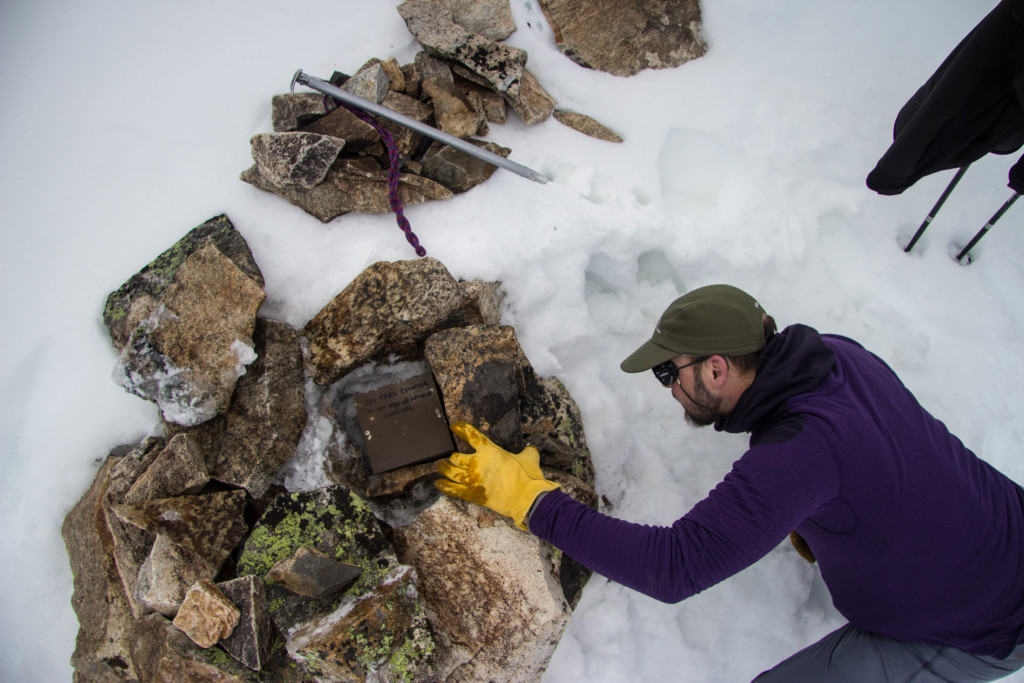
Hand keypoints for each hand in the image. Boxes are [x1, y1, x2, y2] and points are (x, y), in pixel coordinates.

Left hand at [435, 422, 558, 529]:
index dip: (461, 429)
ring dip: (444, 468)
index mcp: (490, 451)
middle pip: (456, 457)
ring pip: (450, 472)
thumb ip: (528, 452)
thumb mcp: (530, 458)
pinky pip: (453, 489)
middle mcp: (477, 463)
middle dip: (452, 457)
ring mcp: (473, 480)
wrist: (526, 498)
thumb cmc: (527, 477)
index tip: (455, 426)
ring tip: (440, 466)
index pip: (471, 435)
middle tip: (451, 458)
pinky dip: (444, 486)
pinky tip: (438, 483)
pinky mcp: (472, 494)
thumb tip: (531, 449)